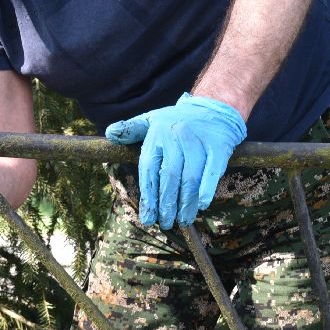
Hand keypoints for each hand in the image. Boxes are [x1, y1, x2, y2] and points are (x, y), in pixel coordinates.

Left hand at [105, 93, 246, 228]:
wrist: (213, 106)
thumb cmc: (178, 119)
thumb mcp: (152, 119)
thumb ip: (131, 129)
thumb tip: (110, 133)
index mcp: (157, 134)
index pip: (149, 169)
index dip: (148, 196)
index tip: (147, 217)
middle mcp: (176, 137)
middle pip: (170, 177)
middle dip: (166, 205)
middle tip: (165, 223)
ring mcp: (198, 142)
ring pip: (190, 178)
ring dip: (186, 203)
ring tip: (183, 220)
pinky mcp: (219, 146)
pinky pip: (212, 171)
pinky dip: (207, 189)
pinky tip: (201, 205)